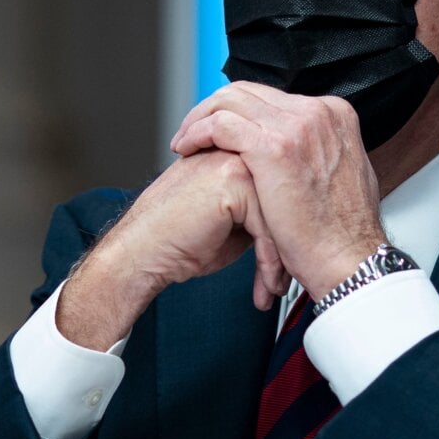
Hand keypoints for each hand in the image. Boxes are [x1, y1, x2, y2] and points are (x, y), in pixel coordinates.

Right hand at [56, 151, 289, 349]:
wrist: (142, 253)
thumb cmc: (178, 242)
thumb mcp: (230, 223)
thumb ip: (260, 209)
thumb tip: (296, 222)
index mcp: (233, 155)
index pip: (280, 187)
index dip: (288, 226)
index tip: (291, 262)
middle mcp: (235, 151)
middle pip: (286, 197)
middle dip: (291, 244)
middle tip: (291, 279)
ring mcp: (234, 160)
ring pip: (282, 211)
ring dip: (283, 258)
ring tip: (276, 287)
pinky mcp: (232, 180)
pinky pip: (269, 224)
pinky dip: (271, 261)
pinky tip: (264, 285)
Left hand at [168, 84, 385, 297]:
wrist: (347, 259)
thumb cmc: (340, 232)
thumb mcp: (339, 175)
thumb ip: (318, 151)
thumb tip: (297, 150)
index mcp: (333, 114)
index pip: (270, 97)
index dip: (238, 111)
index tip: (220, 131)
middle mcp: (317, 112)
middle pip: (247, 91)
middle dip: (213, 109)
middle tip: (193, 133)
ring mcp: (297, 126)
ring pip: (229, 100)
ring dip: (199, 119)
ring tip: (185, 142)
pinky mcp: (274, 146)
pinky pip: (220, 123)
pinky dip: (197, 132)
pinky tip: (187, 149)